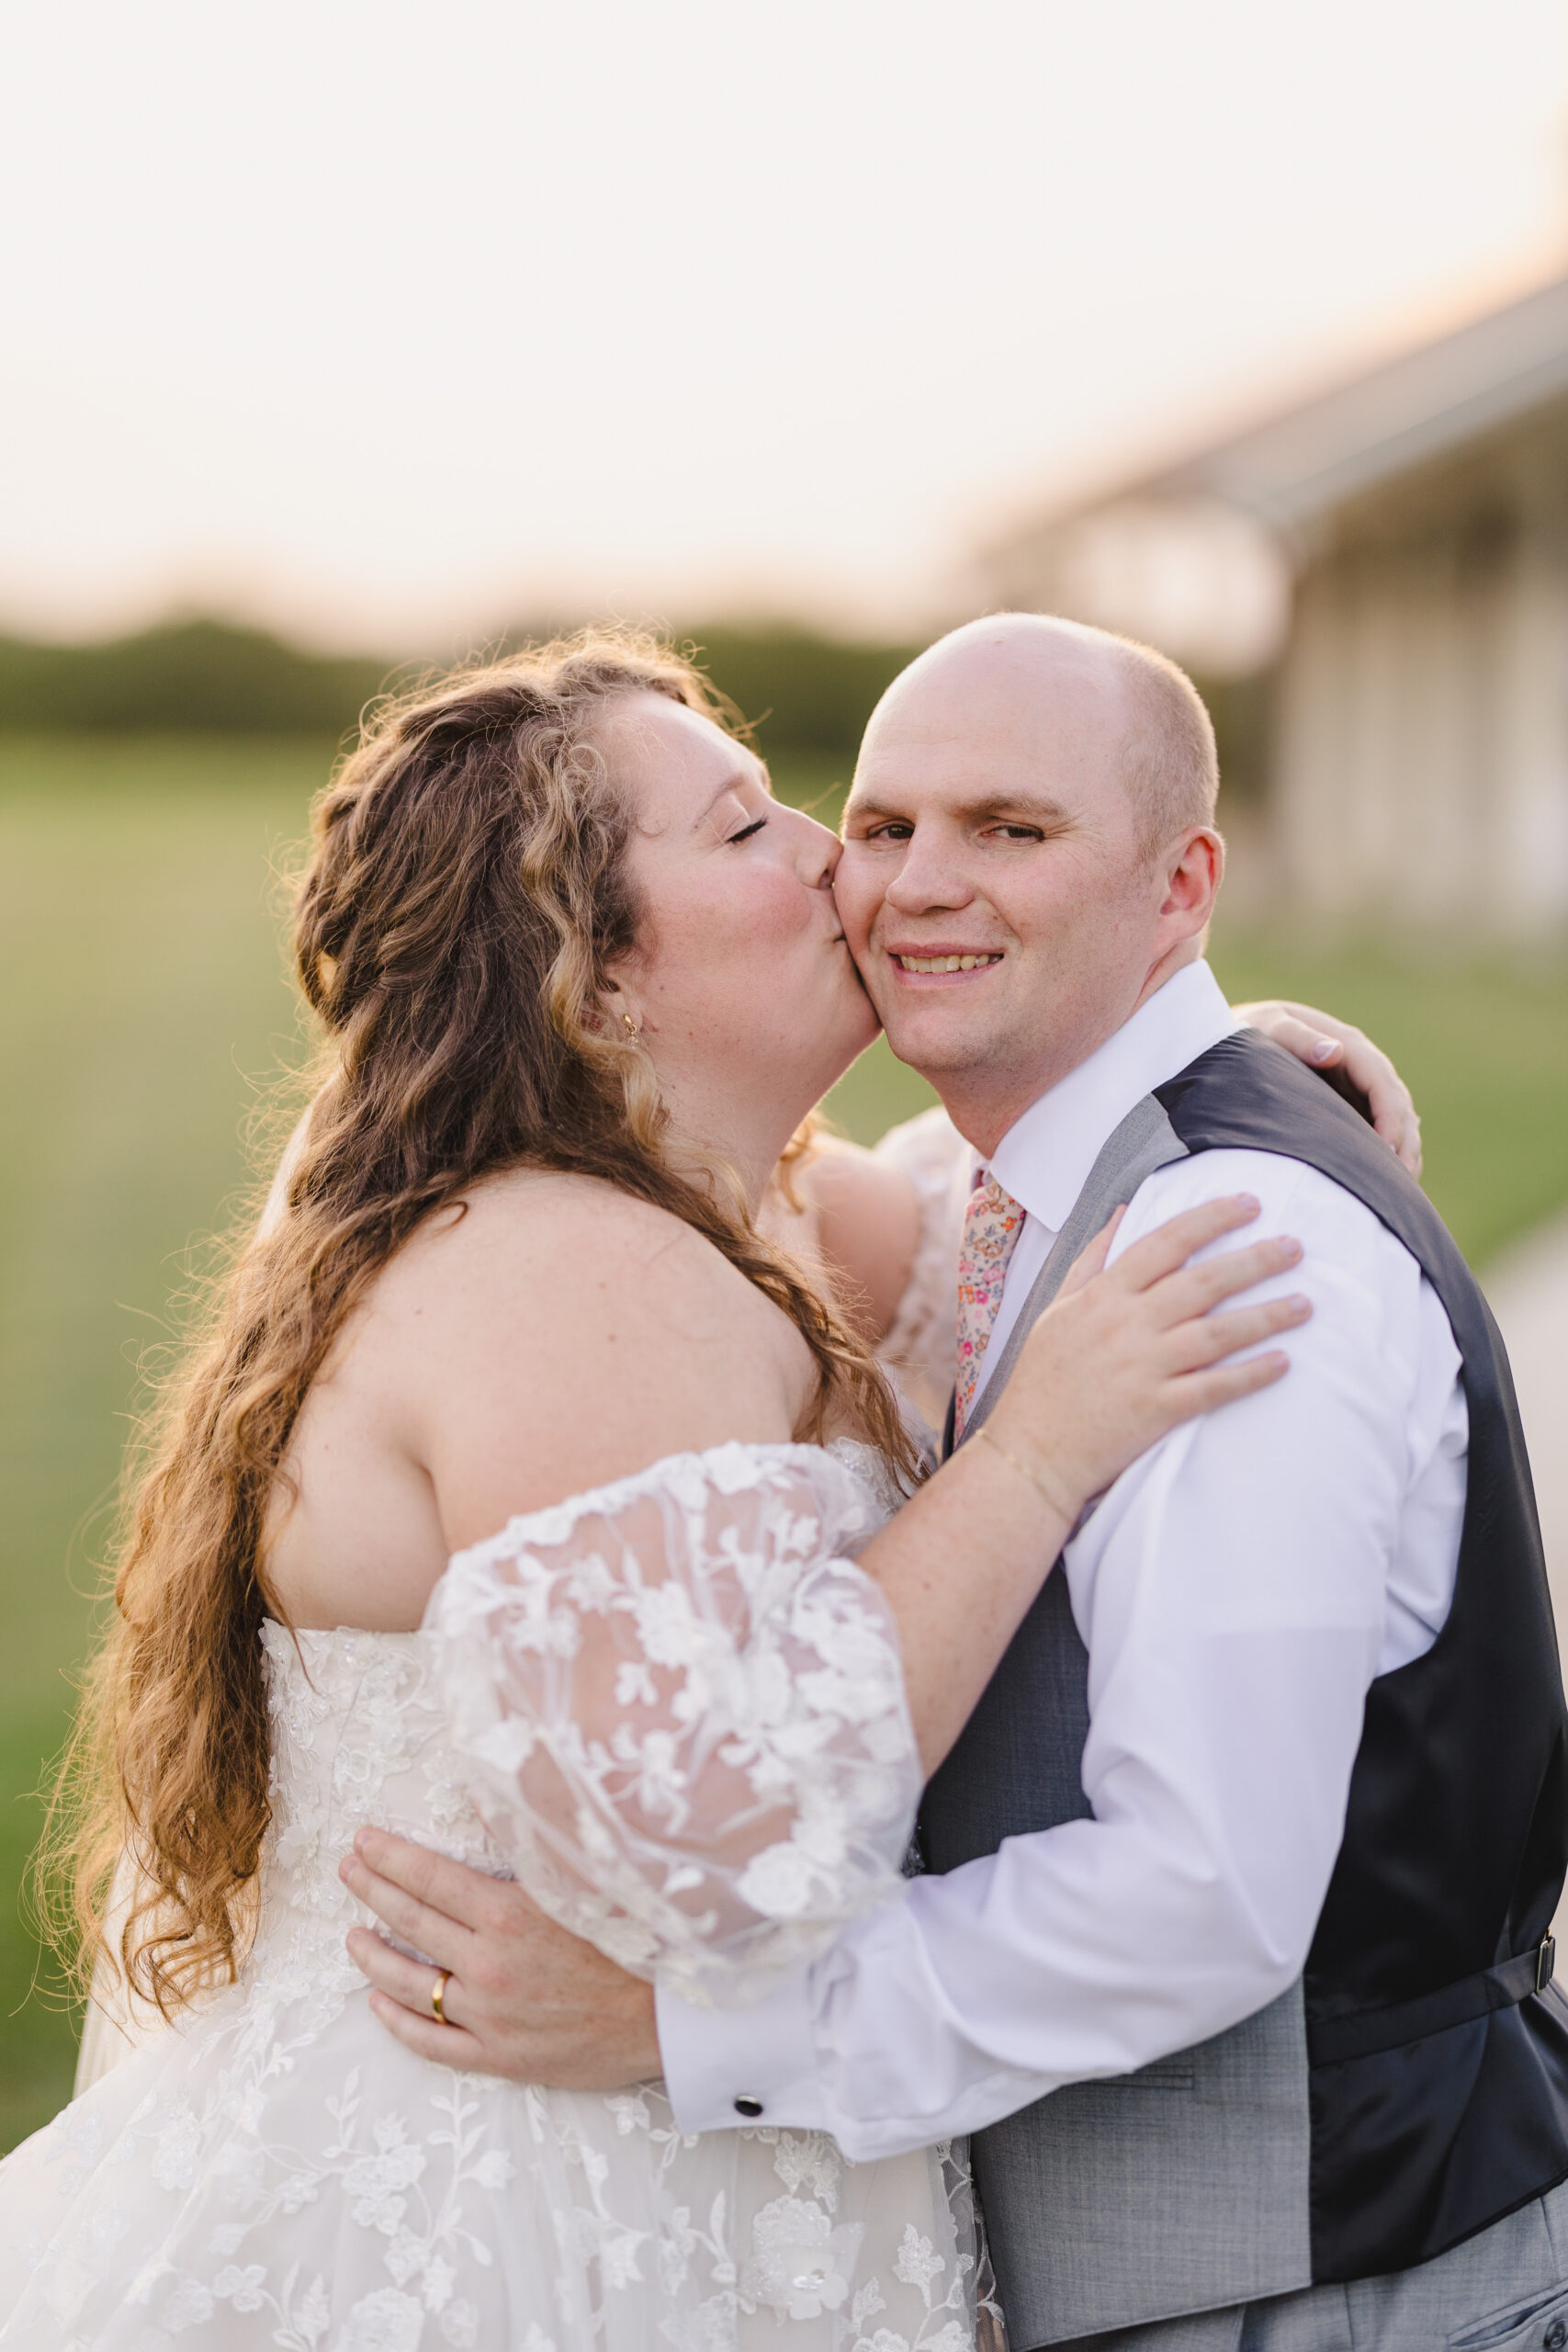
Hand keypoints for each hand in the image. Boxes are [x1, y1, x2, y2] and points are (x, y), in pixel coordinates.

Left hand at [339, 1827, 660, 2086]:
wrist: (671, 2018)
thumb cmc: (636, 1938)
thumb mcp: (586, 1877)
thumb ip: (535, 1838)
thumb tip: (491, 1795)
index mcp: (510, 1914)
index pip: (430, 1877)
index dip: (390, 1857)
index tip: (364, 1840)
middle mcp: (490, 1964)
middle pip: (412, 1921)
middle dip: (371, 1890)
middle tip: (347, 1869)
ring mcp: (489, 2016)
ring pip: (409, 1984)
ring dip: (373, 1956)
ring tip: (352, 1935)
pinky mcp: (498, 2057)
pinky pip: (430, 2042)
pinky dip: (397, 2022)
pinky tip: (378, 2003)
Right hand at [987, 1194, 1309, 1514]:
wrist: (1029, 1453)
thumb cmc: (1041, 1380)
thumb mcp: (1057, 1307)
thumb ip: (1092, 1258)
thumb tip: (1125, 1212)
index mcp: (1102, 1295)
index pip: (1165, 1243)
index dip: (1211, 1219)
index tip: (1249, 1203)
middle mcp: (1125, 1325)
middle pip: (1202, 1282)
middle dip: (1255, 1260)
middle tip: (1295, 1247)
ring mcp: (1142, 1368)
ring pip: (1216, 1332)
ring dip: (1266, 1315)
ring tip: (1304, 1303)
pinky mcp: (1156, 1410)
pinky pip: (1213, 1388)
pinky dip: (1249, 1375)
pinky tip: (1283, 1362)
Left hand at [1238, 999, 1420, 1176]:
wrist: (1241, 1035)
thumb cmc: (1254, 1032)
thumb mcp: (1271, 1027)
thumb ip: (1298, 1038)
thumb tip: (1334, 1051)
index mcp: (1348, 1045)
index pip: (1381, 1081)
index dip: (1390, 1115)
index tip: (1388, 1148)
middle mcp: (1362, 1066)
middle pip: (1397, 1104)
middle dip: (1403, 1141)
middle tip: (1402, 1180)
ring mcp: (1359, 1087)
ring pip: (1396, 1119)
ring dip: (1402, 1151)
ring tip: (1399, 1189)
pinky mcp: (1352, 1105)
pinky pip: (1379, 1129)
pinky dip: (1389, 1154)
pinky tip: (1388, 1182)